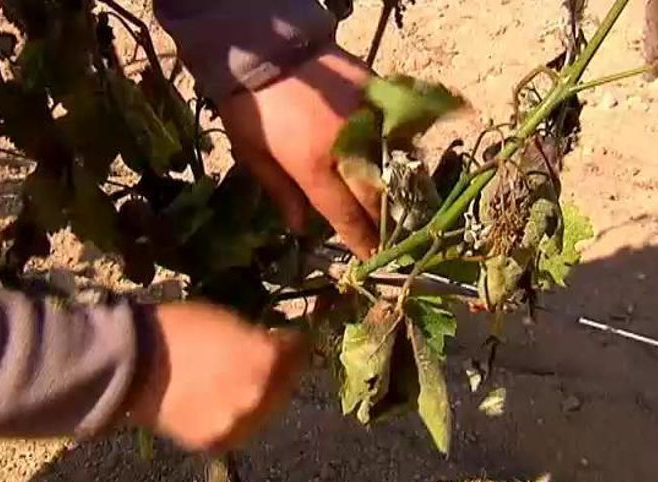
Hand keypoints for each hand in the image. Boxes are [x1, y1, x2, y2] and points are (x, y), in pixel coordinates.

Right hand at [127, 303, 304, 452]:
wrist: (134, 362)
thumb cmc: (181, 329)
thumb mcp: (229, 321)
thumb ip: (259, 339)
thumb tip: (277, 344)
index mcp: (266, 359)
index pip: (298, 351)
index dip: (292, 343)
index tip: (287, 339)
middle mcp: (259, 394)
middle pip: (285, 384)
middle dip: (277, 372)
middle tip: (263, 362)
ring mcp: (238, 421)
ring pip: (261, 410)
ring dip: (256, 397)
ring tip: (235, 383)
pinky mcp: (216, 441)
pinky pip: (235, 427)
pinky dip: (232, 415)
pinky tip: (218, 400)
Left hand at [218, 44, 380, 258]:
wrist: (265, 47)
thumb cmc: (251, 105)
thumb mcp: (254, 153)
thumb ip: (281, 192)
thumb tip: (300, 228)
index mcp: (313, 166)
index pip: (346, 215)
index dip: (361, 240)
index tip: (374, 257)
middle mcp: (347, 147)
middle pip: (377, 196)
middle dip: (386, 222)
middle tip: (393, 239)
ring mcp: (367, 120)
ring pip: (396, 164)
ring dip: (400, 188)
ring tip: (405, 205)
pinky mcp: (376, 95)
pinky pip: (397, 131)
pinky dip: (400, 149)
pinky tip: (399, 161)